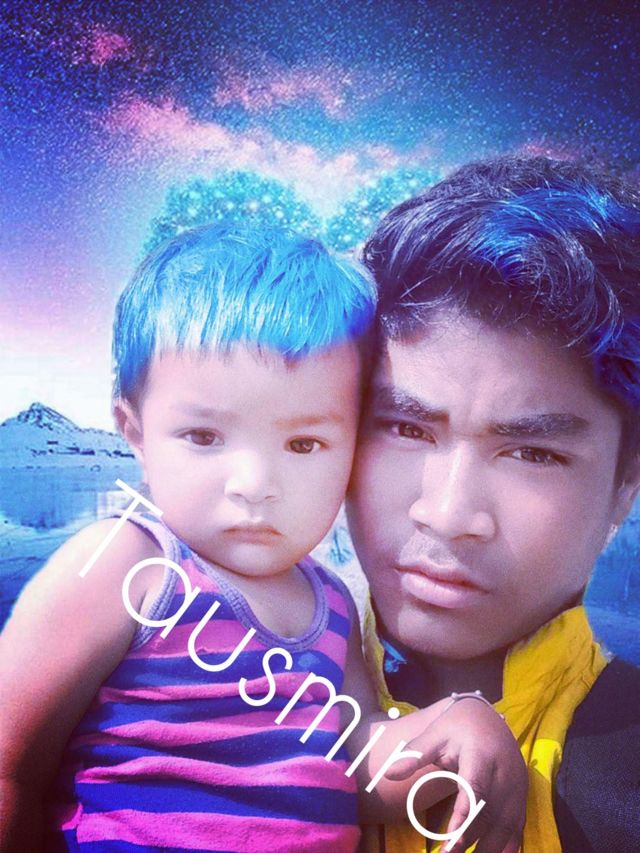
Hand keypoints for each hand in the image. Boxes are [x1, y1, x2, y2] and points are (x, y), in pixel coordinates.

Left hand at [385, 697, 525, 852]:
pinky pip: (517, 827)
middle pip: (491, 812)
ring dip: (488, 848)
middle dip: (471, 839)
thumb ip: (414, 755)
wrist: (486, 717)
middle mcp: (504, 772)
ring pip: (507, 825)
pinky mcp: (521, 796)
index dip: (465, 816)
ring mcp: (517, 786)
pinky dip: (506, 847)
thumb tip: (388, 773)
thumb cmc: (455, 727)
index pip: (475, 789)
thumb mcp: (434, 734)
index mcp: (481, 755)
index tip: (451, 840)